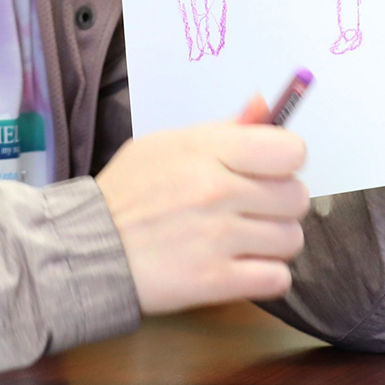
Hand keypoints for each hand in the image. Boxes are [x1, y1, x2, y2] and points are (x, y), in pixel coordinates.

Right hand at [96, 97, 308, 313]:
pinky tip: (240, 267)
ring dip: (272, 243)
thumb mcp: (166, 145)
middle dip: (279, 205)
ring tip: (242, 241)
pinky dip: (264, 277)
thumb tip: (265, 104)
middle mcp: (217, 191)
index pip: (290, 150)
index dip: (284, 163)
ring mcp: (217, 238)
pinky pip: (277, 279)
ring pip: (291, 240)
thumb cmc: (127, 193)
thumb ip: (222, 129)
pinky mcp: (215, 280)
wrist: (87, 247)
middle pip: (296, 198)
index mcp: (206, 151)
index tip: (266, 173)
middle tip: (251, 210)